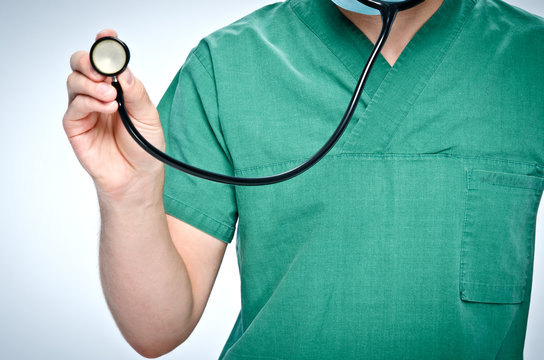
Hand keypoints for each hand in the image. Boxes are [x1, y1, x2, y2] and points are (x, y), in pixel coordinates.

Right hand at [63, 29, 164, 199]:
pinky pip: (74, 106)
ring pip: (74, 81)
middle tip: (105, 70)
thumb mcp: (149, 117)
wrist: (138, 178)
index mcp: (117, 88)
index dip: (104, 46)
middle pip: (81, 65)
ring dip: (92, 83)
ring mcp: (85, 110)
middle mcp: (98, 95)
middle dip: (90, 61)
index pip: (105, 61)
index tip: (108, 37)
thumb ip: (137, 93)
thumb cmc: (144, 148)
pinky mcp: (76, 126)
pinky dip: (90, 102)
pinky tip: (108, 107)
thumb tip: (125, 70)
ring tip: (111, 95)